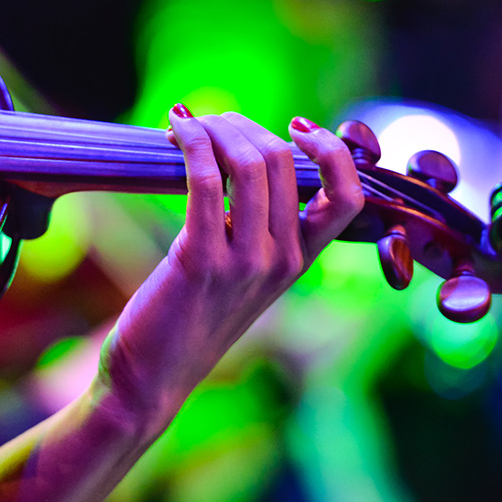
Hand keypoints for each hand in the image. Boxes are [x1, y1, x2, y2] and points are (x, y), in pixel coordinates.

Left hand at [93, 107, 363, 431]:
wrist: (153, 379)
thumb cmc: (190, 314)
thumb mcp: (240, 270)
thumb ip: (255, 223)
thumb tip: (242, 149)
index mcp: (301, 260)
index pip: (348, 195)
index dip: (332, 150)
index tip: (298, 127)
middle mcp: (285, 260)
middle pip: (285, 161)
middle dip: (243, 126)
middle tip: (209, 122)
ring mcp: (247, 263)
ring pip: (251, 163)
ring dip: (216, 128)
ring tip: (187, 124)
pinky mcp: (202, 260)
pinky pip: (207, 180)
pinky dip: (191, 143)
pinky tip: (174, 131)